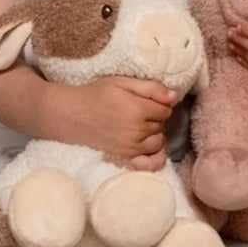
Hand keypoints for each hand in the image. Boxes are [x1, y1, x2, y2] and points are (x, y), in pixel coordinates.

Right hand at [41, 76, 177, 171]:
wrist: (73, 114)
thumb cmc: (96, 94)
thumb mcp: (122, 82)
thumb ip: (150, 88)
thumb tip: (174, 96)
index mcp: (138, 109)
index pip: (166, 109)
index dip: (158, 102)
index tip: (145, 99)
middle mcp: (137, 131)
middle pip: (162, 124)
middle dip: (155, 117)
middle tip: (138, 110)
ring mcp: (131, 147)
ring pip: (159, 141)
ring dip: (154, 133)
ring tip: (139, 124)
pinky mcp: (126, 157)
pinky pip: (151, 164)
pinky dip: (155, 157)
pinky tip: (149, 146)